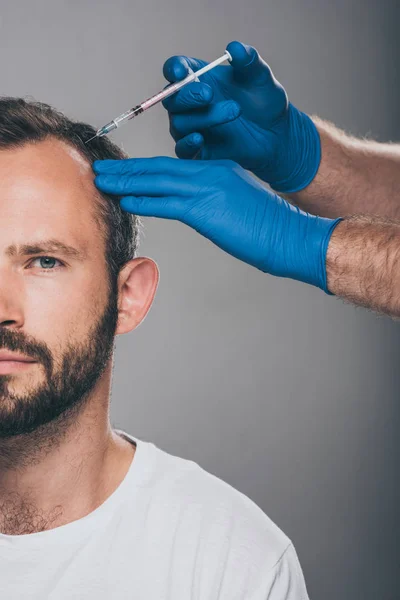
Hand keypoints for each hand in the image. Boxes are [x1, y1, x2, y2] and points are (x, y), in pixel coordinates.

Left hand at [93, 158, 340, 290]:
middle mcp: (209, 171)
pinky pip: (166, 203)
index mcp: (217, 168)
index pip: (172, 166)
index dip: (144, 168)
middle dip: (127, 169)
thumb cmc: (268, 225)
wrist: (288, 234)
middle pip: (158, 168)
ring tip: (101, 181)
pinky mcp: (205, 208)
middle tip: (101, 168)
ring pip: (157, 180)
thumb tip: (196, 207)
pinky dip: (143, 200)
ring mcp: (207, 187)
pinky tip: (124, 200)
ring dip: (126, 181)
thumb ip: (216, 198)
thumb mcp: (239, 202)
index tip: (125, 171)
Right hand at [162, 41, 320, 192]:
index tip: (181, 71)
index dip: (174, 69)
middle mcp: (189, 103)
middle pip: (172, 98)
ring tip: (235, 111)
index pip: (176, 69)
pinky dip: (187, 144)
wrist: (276, 135)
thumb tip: (234, 48)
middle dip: (188, 95)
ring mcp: (191, 128)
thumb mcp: (261, 78)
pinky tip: (199, 139)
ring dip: (204, 117)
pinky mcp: (196, 151)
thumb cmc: (265, 102)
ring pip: (180, 123)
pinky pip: (182, 149)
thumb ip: (249, 61)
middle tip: (209, 94)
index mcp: (198, 77)